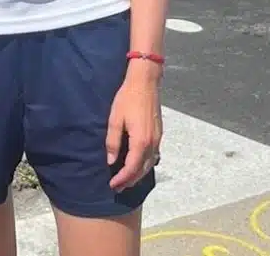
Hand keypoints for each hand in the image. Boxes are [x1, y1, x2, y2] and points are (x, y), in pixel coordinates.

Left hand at [107, 61, 161, 189]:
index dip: (122, 179)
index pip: (131, 168)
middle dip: (130, 181)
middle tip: (117, 187)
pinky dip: (144, 165)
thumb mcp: (115, 119)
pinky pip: (153, 156)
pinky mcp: (159, 134)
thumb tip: (110, 161)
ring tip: (126, 179)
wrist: (145, 82)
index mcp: (141, 141)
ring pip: (150, 164)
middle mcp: (152, 144)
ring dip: (138, 174)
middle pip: (143, 170)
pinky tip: (137, 164)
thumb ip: (113, 142)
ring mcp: (157, 139)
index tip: (112, 185)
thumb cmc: (127, 98)